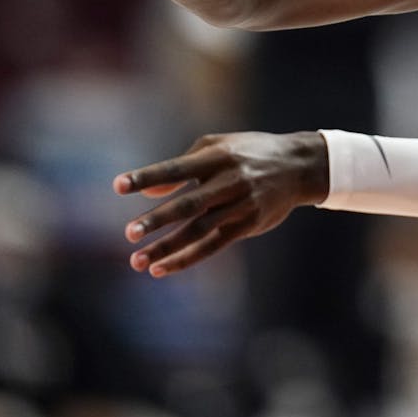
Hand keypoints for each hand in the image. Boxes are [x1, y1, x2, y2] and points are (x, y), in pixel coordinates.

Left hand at [116, 130, 329, 276]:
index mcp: (218, 157)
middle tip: (129, 233)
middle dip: (158, 219)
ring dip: (167, 247)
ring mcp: (240, 205)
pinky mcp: (248, 224)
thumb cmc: (248, 153)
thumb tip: (148, 192)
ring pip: (199, 231)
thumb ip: (182, 167)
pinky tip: (161, 268)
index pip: (176, 168)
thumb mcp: (217, 148)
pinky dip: (187, 258)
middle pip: (189, 204)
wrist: (299, 167)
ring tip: (138, 261)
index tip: (118, 186)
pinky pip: (213, 246)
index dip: (148, 176)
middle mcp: (230, 181)